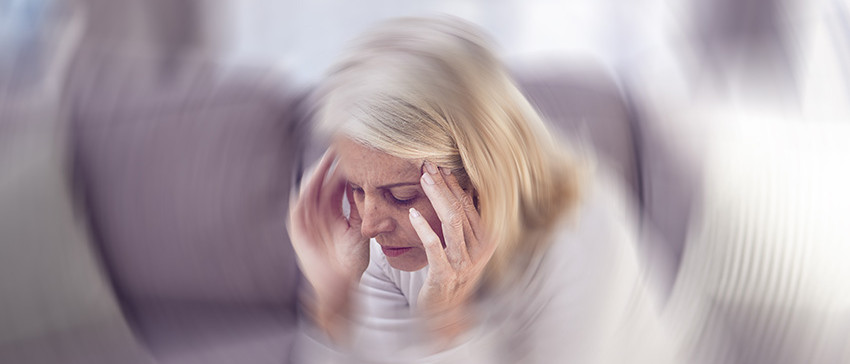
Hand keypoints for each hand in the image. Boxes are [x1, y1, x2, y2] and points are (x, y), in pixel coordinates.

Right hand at [287, 148, 369, 337]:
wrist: (340, 283)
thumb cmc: (351, 259)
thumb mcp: (361, 227)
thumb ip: (362, 206)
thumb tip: (375, 184)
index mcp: (331, 209)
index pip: (336, 181)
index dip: (344, 166)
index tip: (356, 150)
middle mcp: (317, 210)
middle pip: (321, 179)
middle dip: (329, 162)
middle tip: (340, 144)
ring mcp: (305, 218)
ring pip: (309, 187)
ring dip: (317, 171)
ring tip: (328, 157)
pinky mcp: (297, 227)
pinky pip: (299, 204)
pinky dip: (306, 191)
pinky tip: (315, 178)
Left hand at [408, 161, 495, 341]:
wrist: (445, 313)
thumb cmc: (451, 274)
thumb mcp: (462, 247)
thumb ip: (462, 222)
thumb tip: (455, 188)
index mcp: (487, 240)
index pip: (471, 204)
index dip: (455, 183)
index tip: (439, 165)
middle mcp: (480, 250)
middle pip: (461, 208)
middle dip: (444, 184)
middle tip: (427, 165)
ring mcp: (464, 263)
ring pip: (452, 221)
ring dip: (436, 197)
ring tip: (422, 180)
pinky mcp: (445, 275)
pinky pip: (435, 246)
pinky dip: (424, 228)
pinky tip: (412, 214)